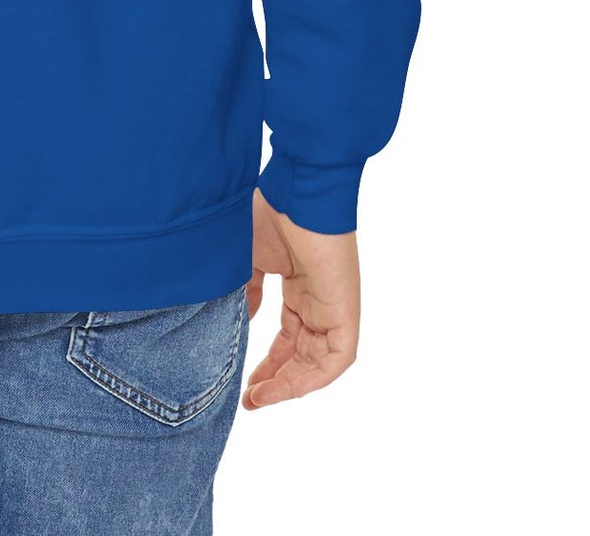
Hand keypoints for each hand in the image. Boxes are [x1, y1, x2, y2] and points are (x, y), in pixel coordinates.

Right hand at [241, 189, 359, 407]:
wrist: (298, 192)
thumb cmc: (271, 213)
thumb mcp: (249, 258)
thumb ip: (248, 291)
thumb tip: (243, 321)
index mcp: (298, 286)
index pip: (288, 336)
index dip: (267, 361)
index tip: (245, 382)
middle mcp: (317, 301)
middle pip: (301, 354)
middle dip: (276, 379)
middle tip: (250, 398)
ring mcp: (332, 307)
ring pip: (317, 362)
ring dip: (289, 384)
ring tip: (259, 398)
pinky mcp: (345, 312)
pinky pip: (336, 358)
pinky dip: (313, 378)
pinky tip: (285, 388)